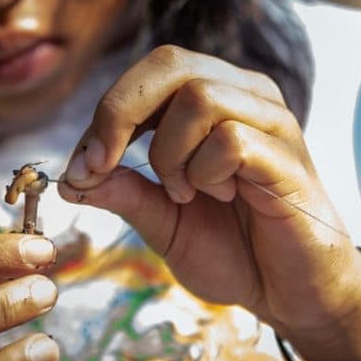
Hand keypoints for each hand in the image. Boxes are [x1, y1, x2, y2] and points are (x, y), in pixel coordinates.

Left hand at [58, 45, 360, 360]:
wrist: (292, 297)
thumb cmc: (234, 250)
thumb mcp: (162, 221)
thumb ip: (122, 192)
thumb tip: (68, 176)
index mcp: (213, 100)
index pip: (147, 75)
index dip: (104, 115)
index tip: (80, 169)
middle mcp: (245, 97)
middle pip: (169, 63)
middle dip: (118, 114)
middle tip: (102, 166)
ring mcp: (272, 123)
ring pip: (198, 97)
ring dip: (170, 154)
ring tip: (185, 193)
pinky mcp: (289, 159)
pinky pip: (231, 139)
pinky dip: (206, 173)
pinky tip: (219, 197)